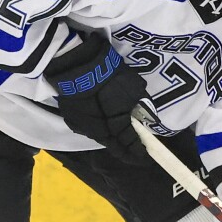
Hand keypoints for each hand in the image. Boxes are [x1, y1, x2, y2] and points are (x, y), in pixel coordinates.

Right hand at [42, 32, 148, 163]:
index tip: (145, 156)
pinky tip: (101, 120)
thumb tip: (149, 118)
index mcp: (116, 128)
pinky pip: (88, 126)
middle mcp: (98, 133)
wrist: (79, 66)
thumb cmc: (111, 77)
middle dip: (123, 148)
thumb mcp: (135, 89)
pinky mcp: (71, 117)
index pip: (129, 147)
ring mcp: (83, 126)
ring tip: (117, 133)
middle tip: (132, 148)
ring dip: (110, 136)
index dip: (138, 153)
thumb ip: (143, 107)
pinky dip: (97, 126)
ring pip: (100, 136)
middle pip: (113, 145)